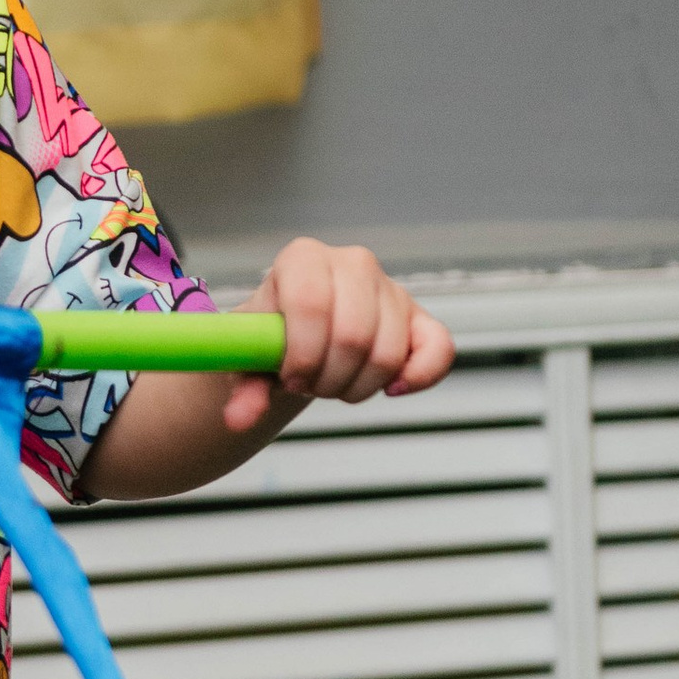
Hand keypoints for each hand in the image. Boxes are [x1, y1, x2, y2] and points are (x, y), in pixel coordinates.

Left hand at [223, 237, 454, 435]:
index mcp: (302, 257)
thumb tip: (239, 420)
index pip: (310, 302)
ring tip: (333, 384)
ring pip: (387, 353)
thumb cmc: (269, 341)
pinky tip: (390, 390)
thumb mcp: (246, 361)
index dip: (302, 354)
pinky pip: (439, 349)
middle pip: (352, 335)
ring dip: (357, 387)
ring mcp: (390, 287)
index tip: (289, 378)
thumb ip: (243, 389)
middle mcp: (352, 262)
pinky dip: (417, 378)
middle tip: (309, 386)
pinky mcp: (418, 317)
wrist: (295, 338)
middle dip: (328, 378)